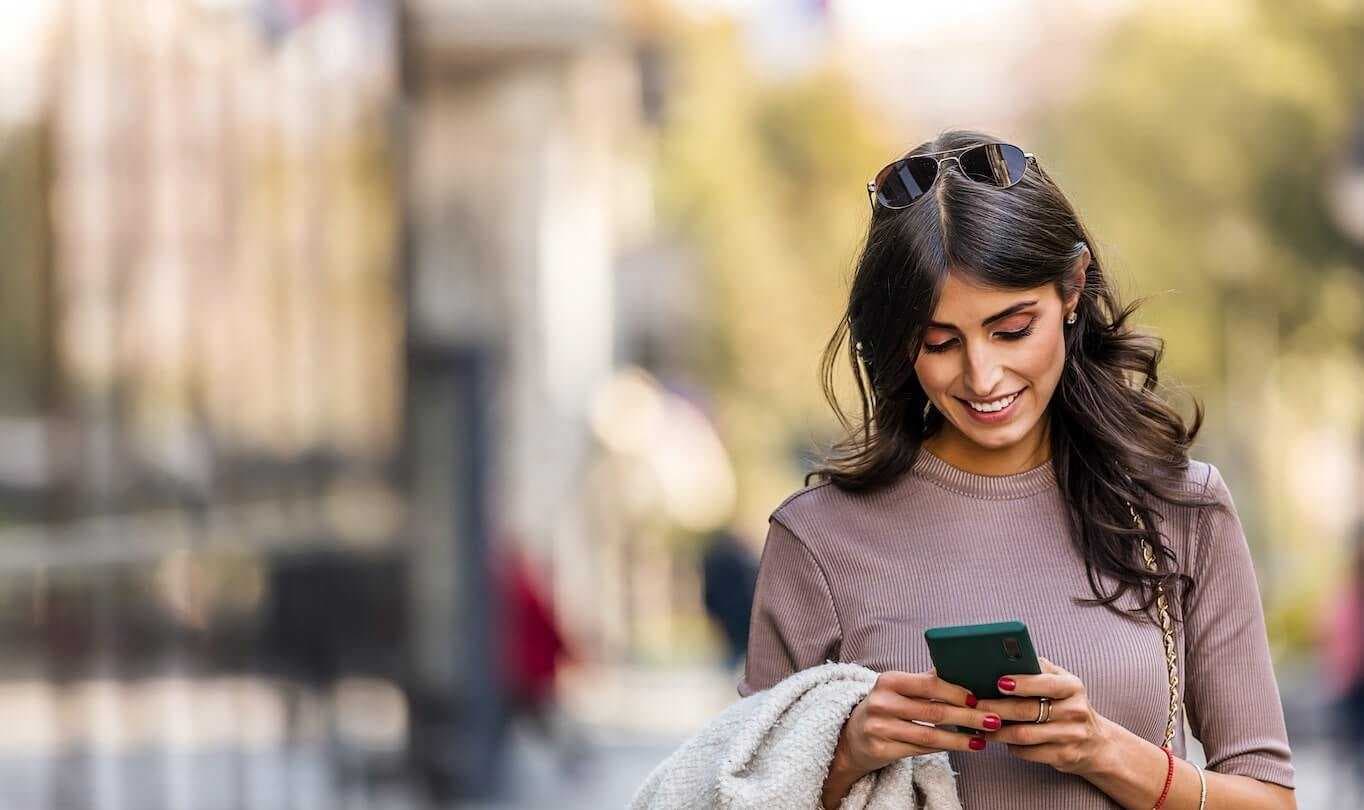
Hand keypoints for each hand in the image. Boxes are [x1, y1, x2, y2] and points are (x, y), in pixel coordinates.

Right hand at [834, 668, 1002, 776]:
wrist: (851, 737)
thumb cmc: (884, 708)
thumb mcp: (897, 689)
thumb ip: (925, 682)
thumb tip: (962, 670)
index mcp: (888, 681)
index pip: (928, 684)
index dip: (956, 692)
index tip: (978, 698)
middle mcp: (882, 704)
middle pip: (934, 712)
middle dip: (968, 717)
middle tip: (993, 720)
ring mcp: (880, 729)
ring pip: (930, 735)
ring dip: (961, 738)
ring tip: (983, 739)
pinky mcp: (882, 750)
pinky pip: (921, 751)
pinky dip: (945, 749)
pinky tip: (962, 747)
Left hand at [973, 656, 1114, 775]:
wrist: (1096, 744)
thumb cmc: (1068, 705)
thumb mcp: (1062, 682)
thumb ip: (1039, 669)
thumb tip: (1005, 658)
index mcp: (1072, 687)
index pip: (1046, 683)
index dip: (1022, 683)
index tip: (999, 683)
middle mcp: (1075, 711)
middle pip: (1028, 710)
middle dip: (997, 708)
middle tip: (976, 705)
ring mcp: (1070, 736)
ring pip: (1024, 734)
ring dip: (998, 731)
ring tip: (980, 725)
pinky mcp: (1063, 757)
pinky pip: (1028, 752)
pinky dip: (1010, 746)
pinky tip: (1000, 739)